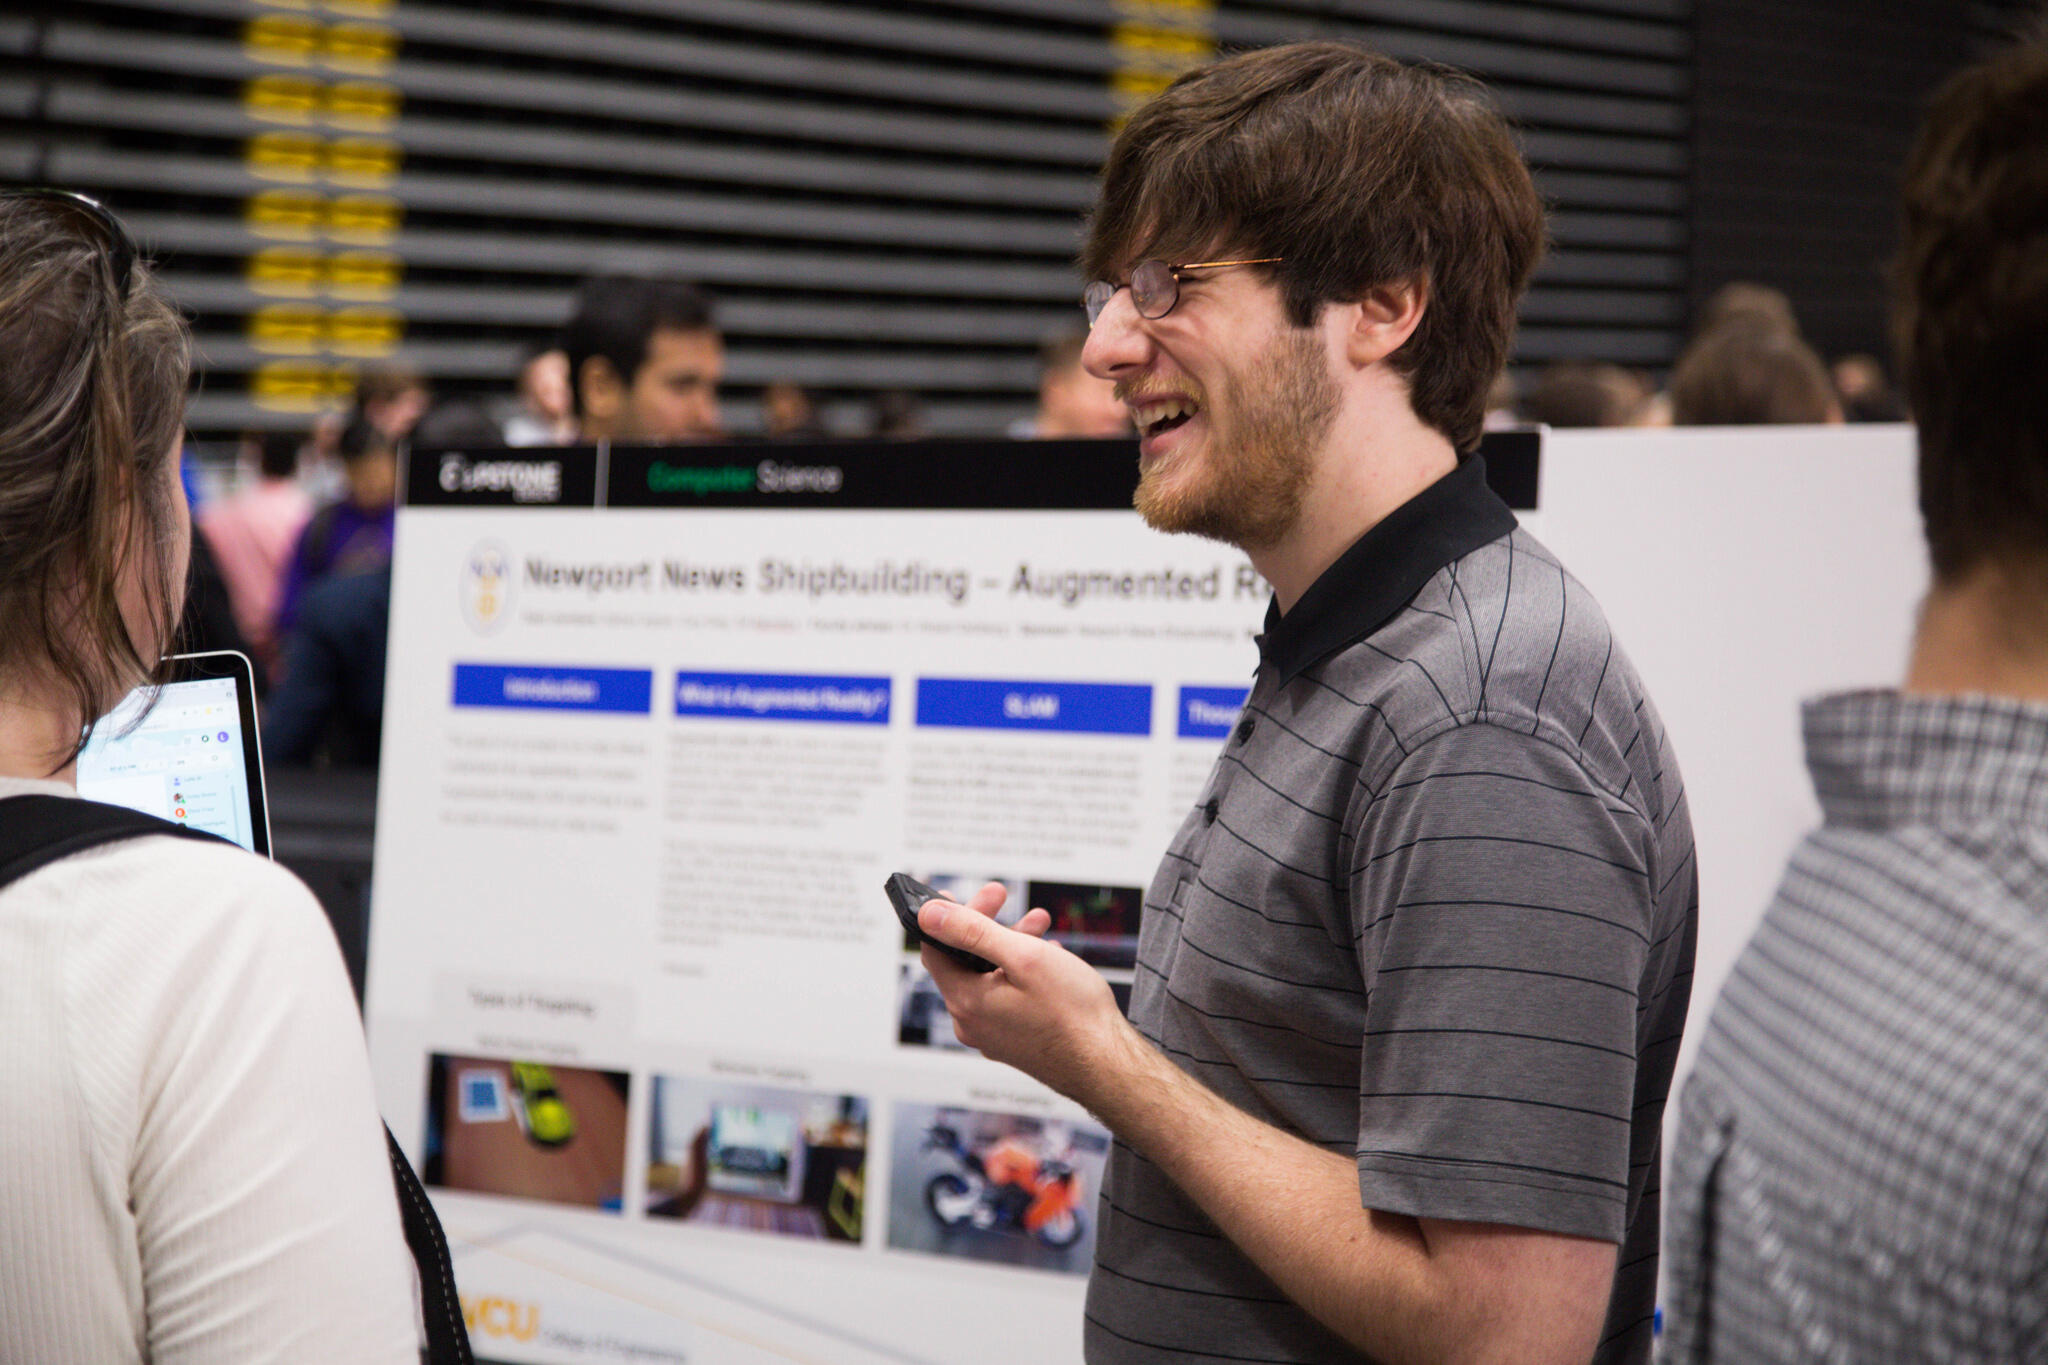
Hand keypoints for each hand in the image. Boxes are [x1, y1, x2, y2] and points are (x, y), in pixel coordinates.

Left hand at [918, 884, 1139, 1108]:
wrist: (1107, 1065)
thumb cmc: (1073, 1015)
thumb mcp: (1022, 957)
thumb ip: (972, 932)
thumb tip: (929, 914)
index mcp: (967, 1002)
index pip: (936, 950)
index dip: (946, 917)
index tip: (959, 893)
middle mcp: (973, 1023)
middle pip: (963, 961)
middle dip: (985, 923)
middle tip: (1002, 896)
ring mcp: (993, 1035)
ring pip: (987, 977)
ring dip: (1008, 944)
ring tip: (1038, 923)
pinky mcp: (1014, 1040)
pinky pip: (1004, 996)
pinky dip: (1018, 970)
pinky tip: (1046, 957)